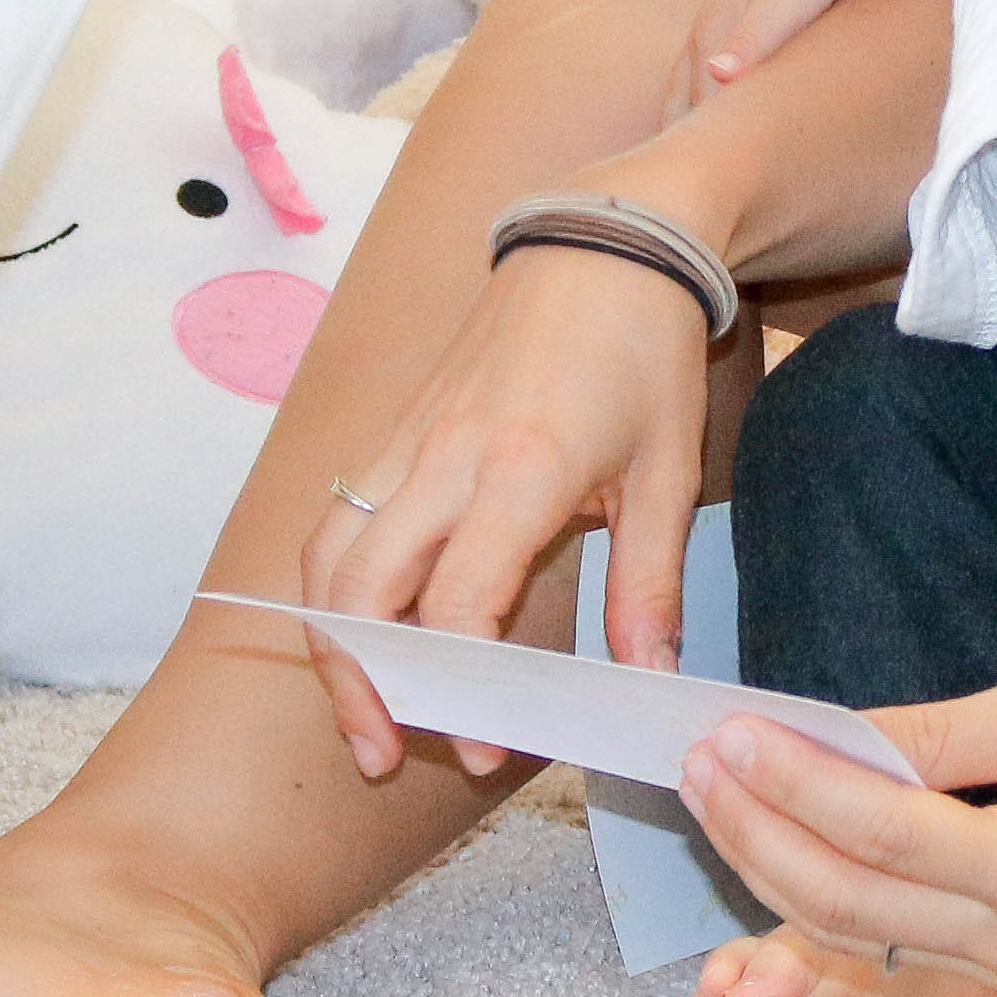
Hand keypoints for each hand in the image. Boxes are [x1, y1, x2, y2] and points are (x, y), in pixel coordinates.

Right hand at [298, 230, 718, 776]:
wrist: (606, 243)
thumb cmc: (643, 354)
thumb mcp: (670, 473)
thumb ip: (650, 587)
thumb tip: (647, 684)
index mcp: (520, 470)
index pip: (458, 604)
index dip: (463, 690)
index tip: (486, 750)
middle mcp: (445, 459)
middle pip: (359, 591)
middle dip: (361, 684)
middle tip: (385, 754)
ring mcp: (408, 442)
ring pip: (326, 557)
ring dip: (329, 641)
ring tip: (361, 711)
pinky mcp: (395, 432)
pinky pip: (336, 521)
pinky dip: (332, 588)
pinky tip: (362, 634)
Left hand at [674, 667, 996, 982]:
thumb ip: (940, 734)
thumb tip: (832, 735)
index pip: (880, 828)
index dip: (792, 780)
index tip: (728, 730)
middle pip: (844, 896)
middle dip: (755, 829)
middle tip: (697, 760)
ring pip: (851, 928)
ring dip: (769, 863)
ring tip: (714, 791)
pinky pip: (886, 935)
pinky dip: (816, 887)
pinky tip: (774, 832)